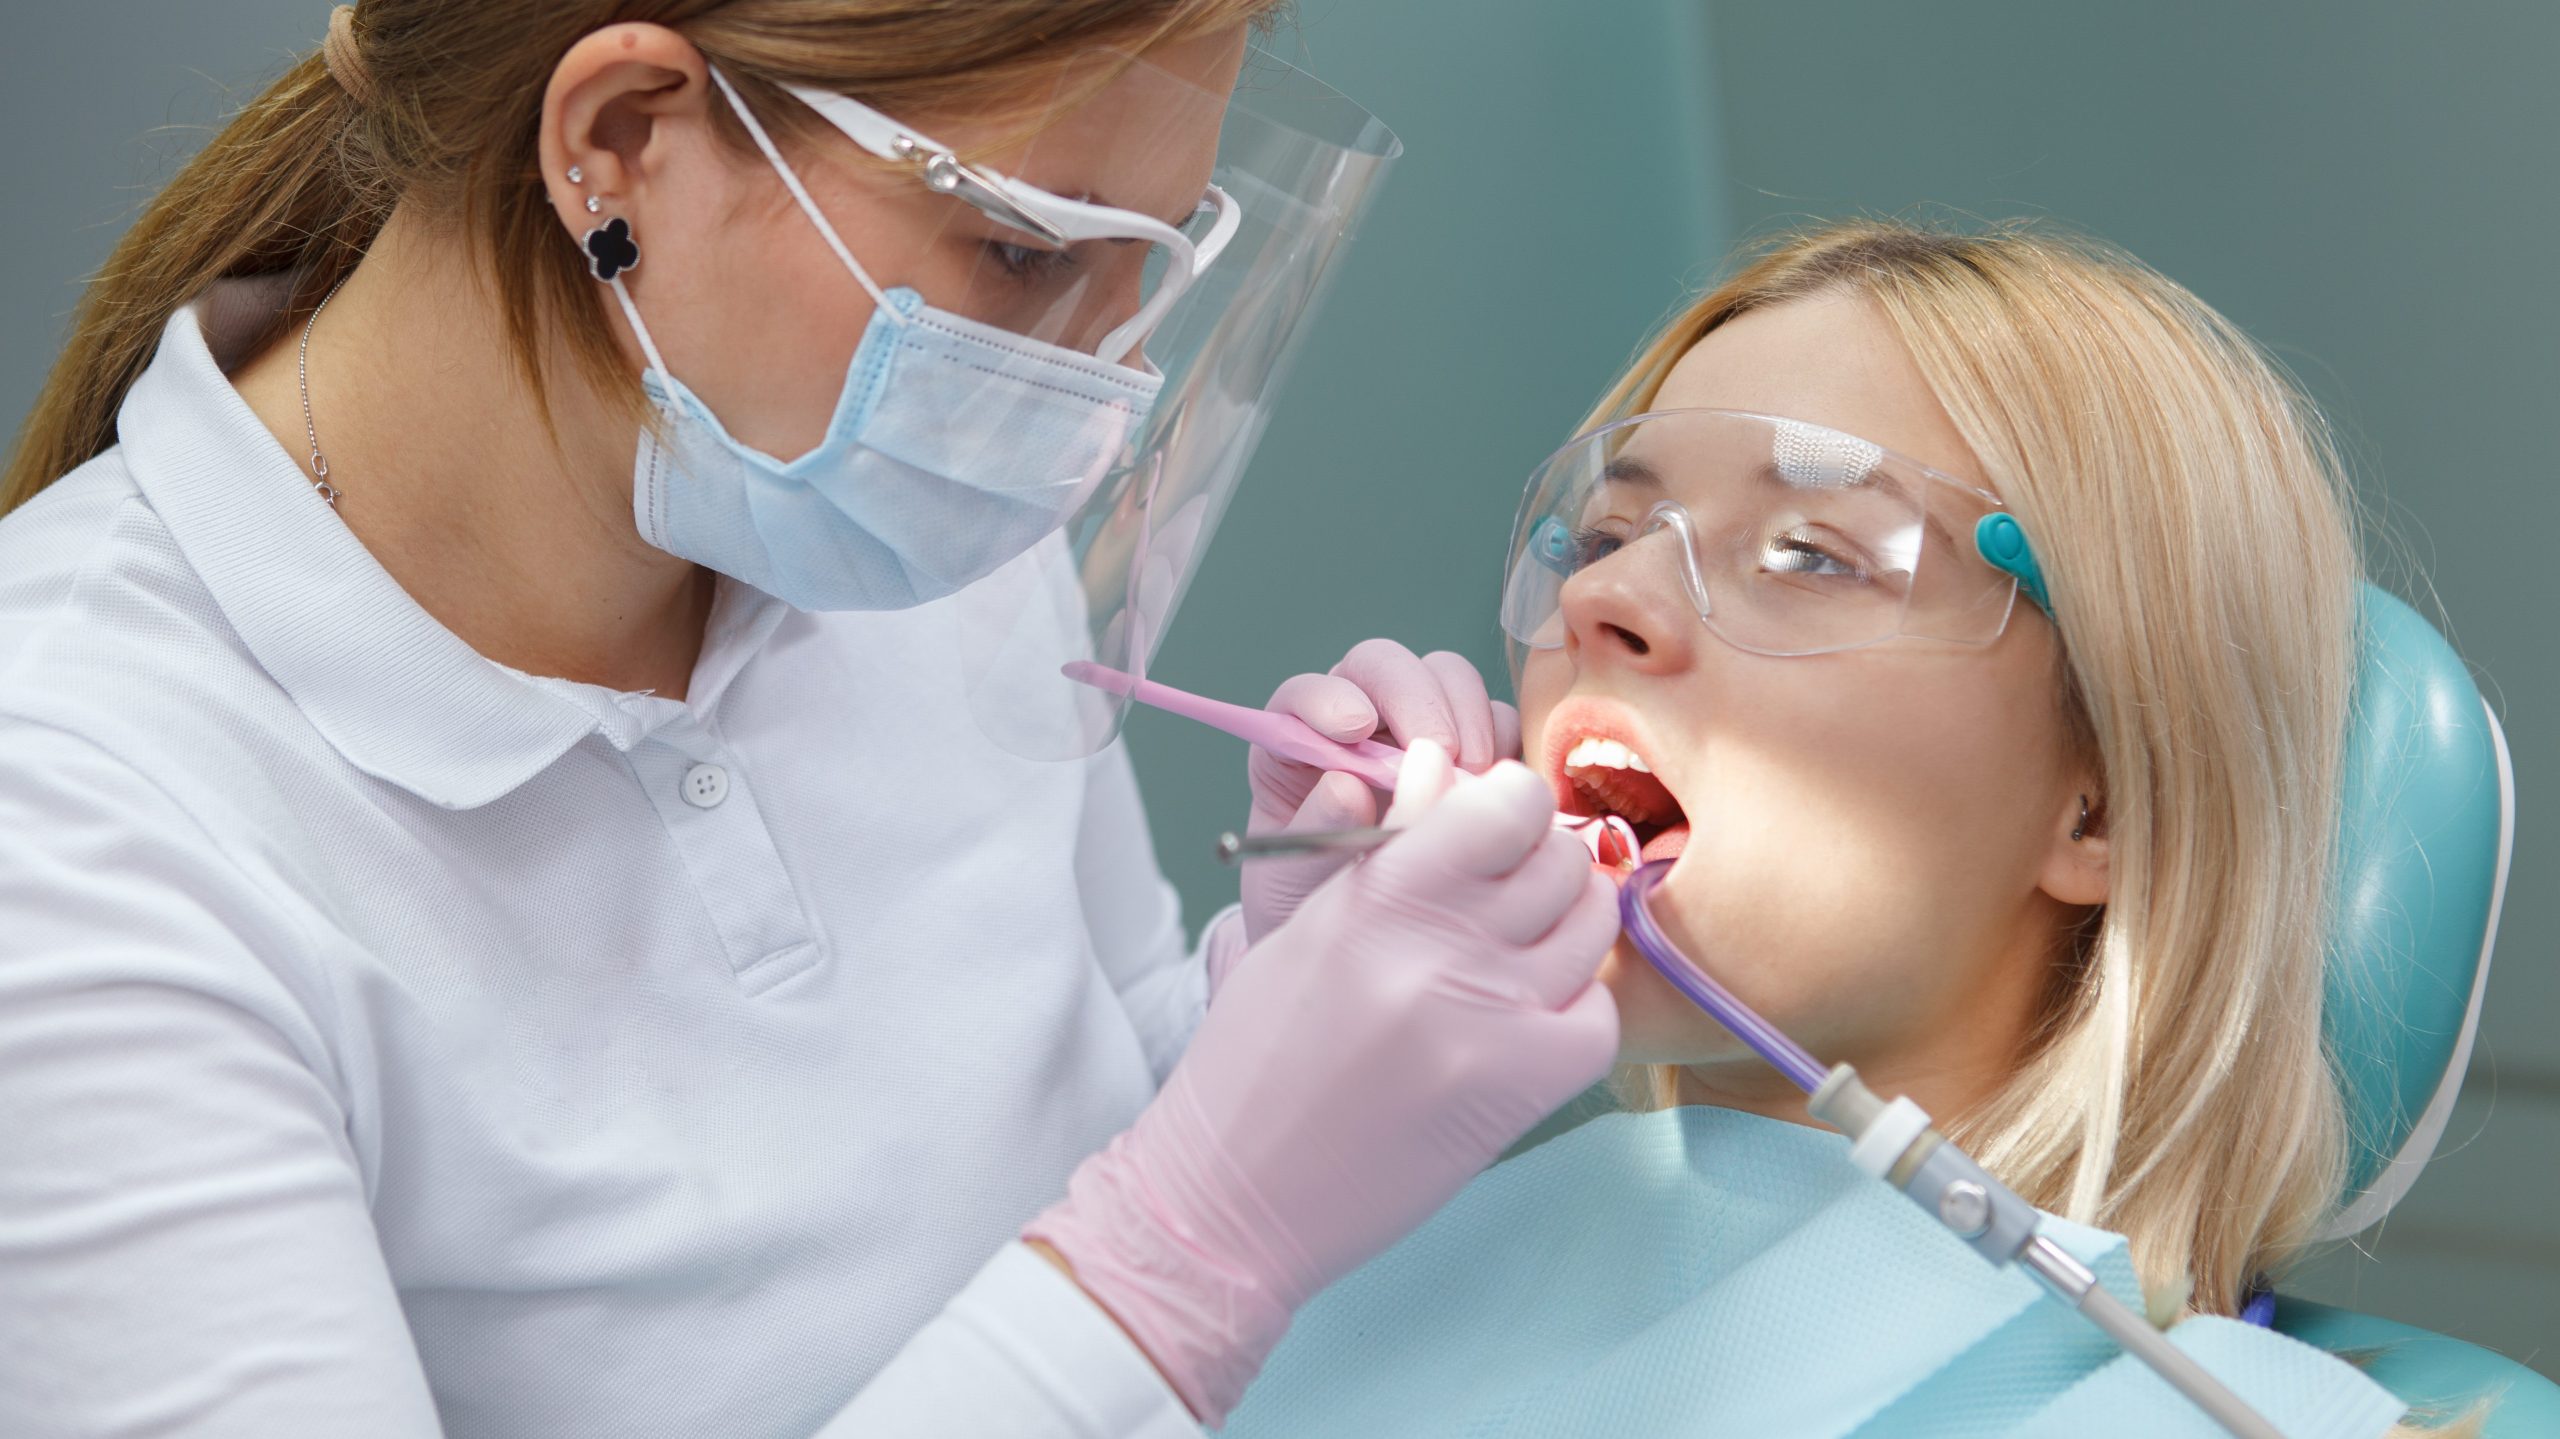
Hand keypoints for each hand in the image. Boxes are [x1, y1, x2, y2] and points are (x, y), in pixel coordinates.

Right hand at [1026, 750, 1618, 1423]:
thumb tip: (1446, 769)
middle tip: (1506, 897)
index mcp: (1378, 897)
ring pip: (1589, 926)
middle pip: (1561, 859)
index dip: (1514, 806)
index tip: (1497, 824)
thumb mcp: (1308, 926)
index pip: (1508, 803)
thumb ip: (1387, 852)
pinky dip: (1574, 1010)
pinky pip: (1597, 1014)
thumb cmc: (1259, 1056)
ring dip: (1563, 931)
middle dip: (1542, 865)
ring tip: (1515, 958)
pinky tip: (1526, 1022)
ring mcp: (1491, 1020)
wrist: (1235, 1192)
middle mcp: (1440, 950)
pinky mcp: (1523, 1089)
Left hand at [1240, 639, 1520, 947]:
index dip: (1329, 698)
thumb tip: (1346, 788)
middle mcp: (1357, 723)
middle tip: (1439, 752)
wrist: (1357, 944)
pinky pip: (1497, 719)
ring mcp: (1416, 729)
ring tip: (1469, 778)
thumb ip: (1316, 830)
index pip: (1306, 693)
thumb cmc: (1311, 899)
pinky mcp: (1469, 751)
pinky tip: (1497, 791)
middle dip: (1416, 698)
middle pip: (1385, 665)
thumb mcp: (1294, 880)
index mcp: (1297, 744)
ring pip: (1448, 678)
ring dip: (1467, 717)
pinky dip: (1504, 743)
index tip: (1353, 728)